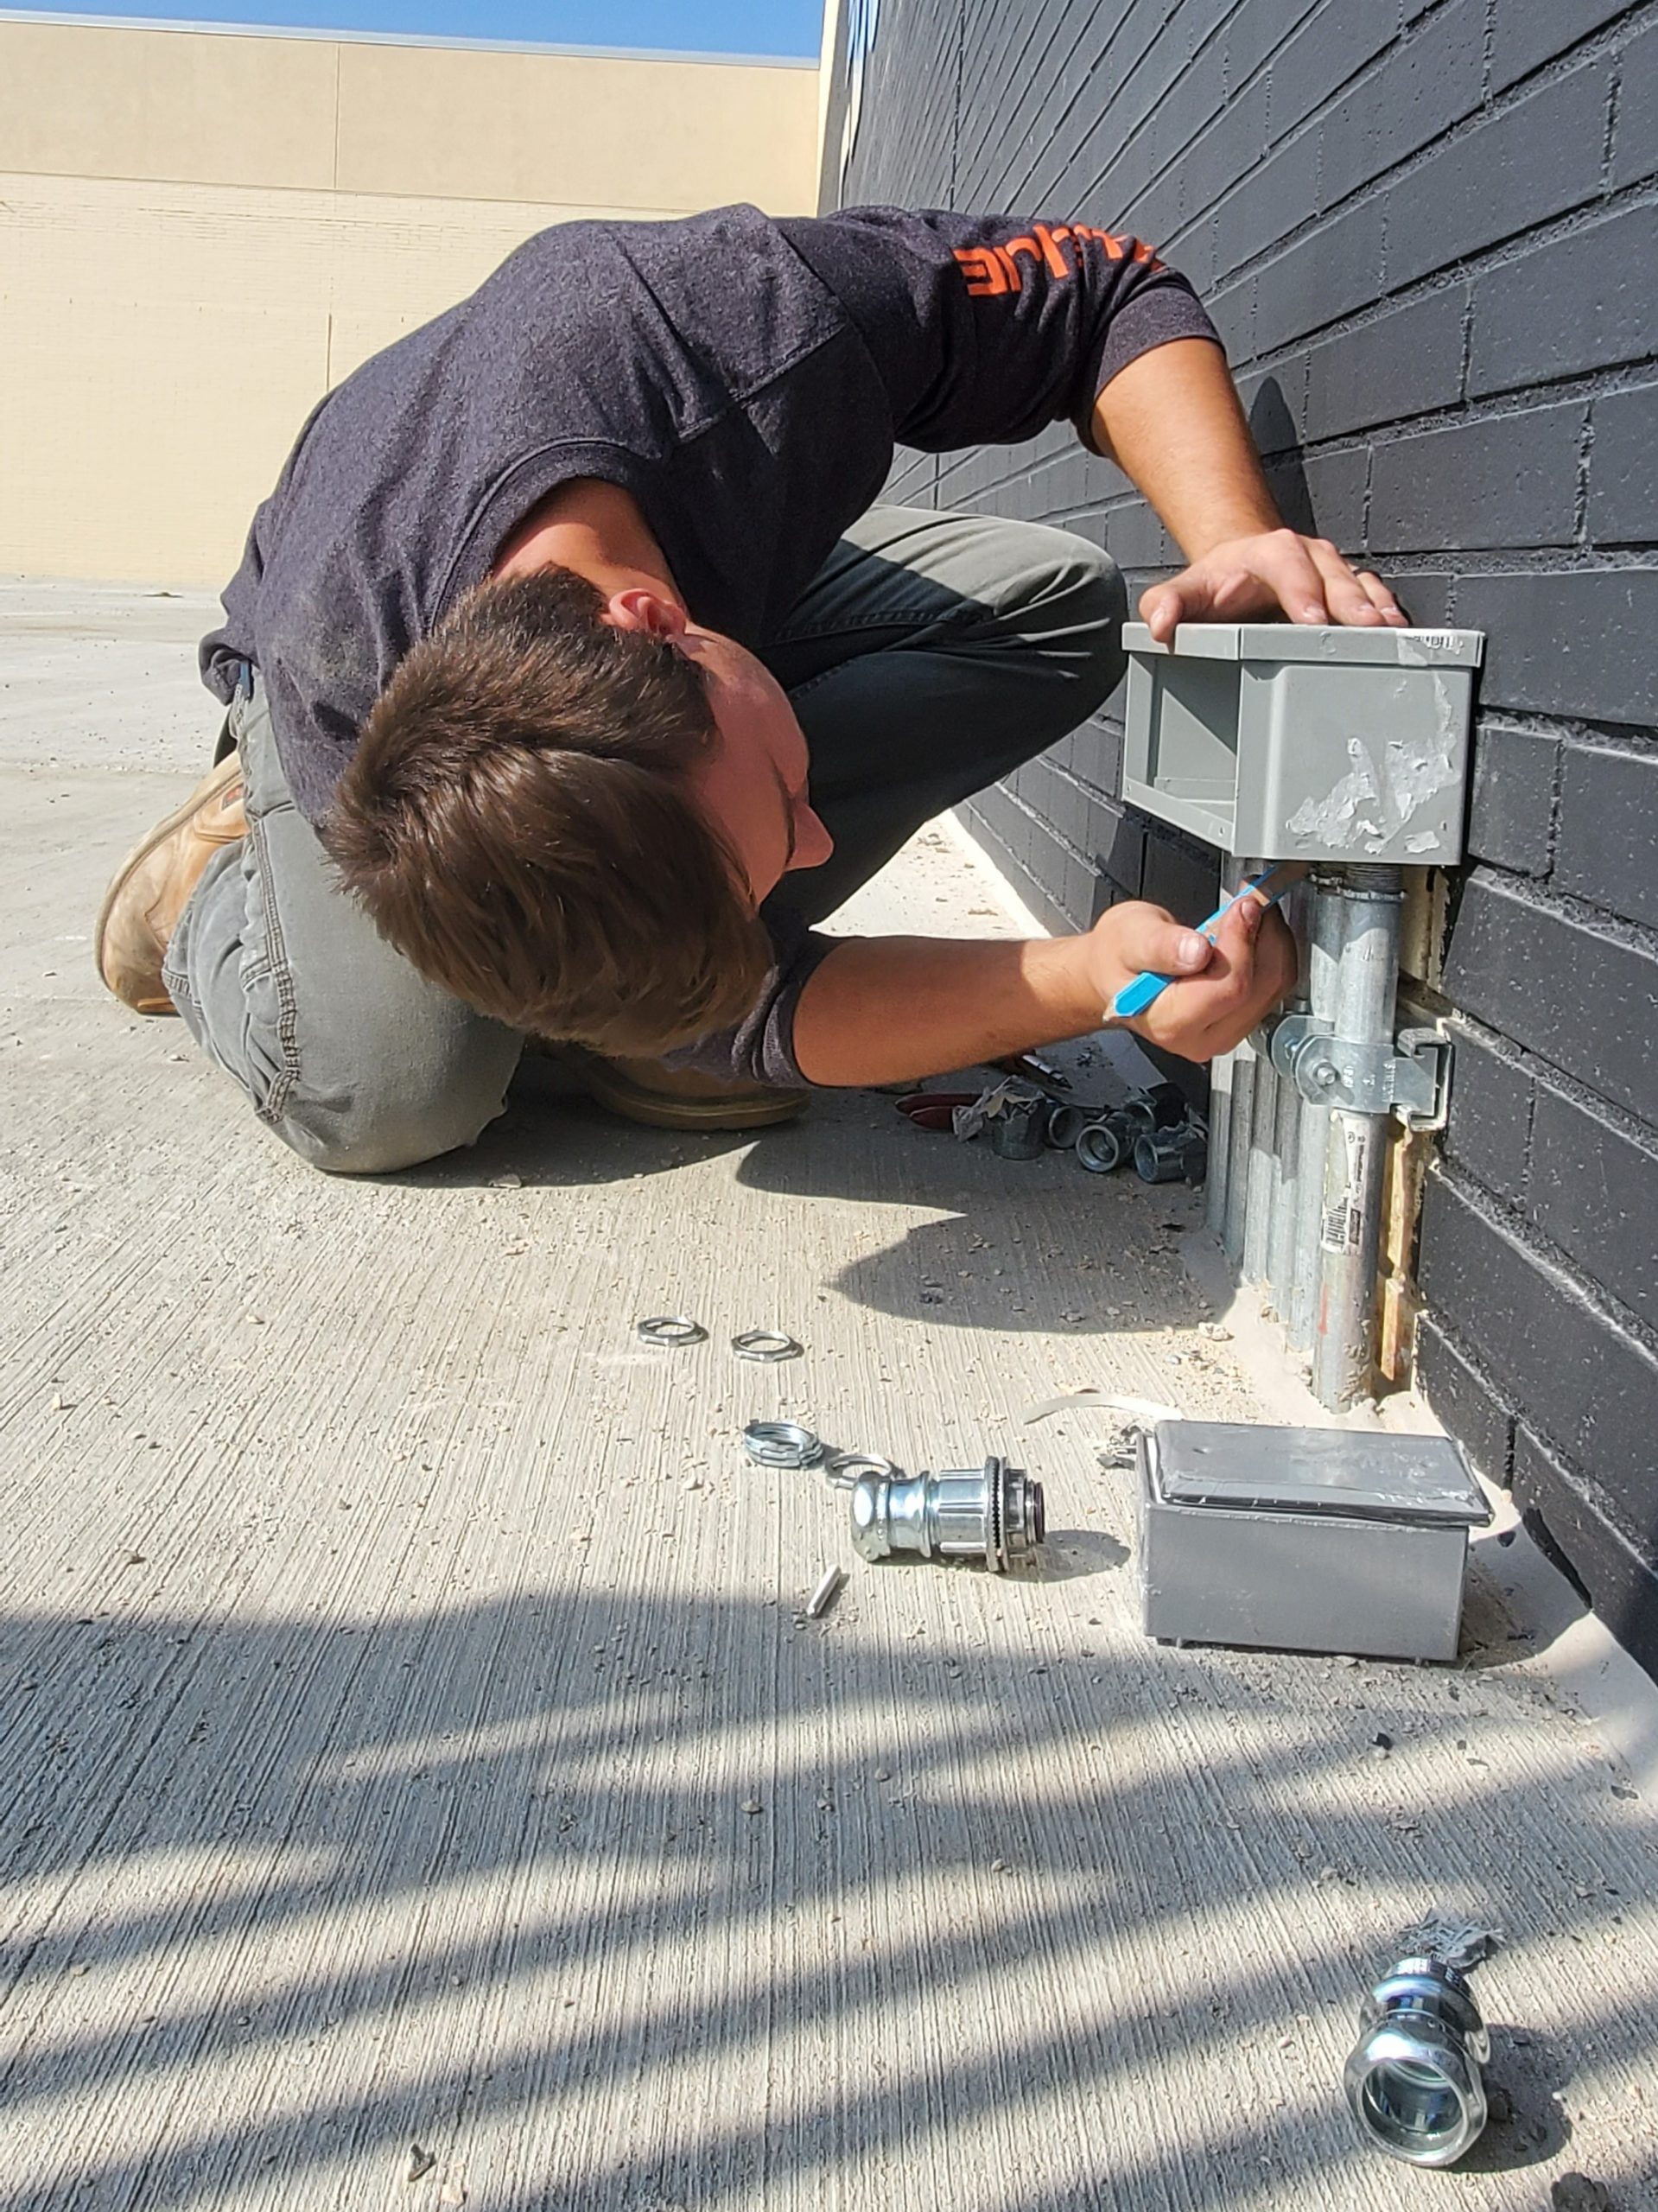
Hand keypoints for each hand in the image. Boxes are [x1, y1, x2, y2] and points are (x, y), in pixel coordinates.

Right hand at [1084, 892, 1297, 1062]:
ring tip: (1246, 913)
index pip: (1229, 987)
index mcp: (1172, 1021)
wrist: (1114, 974)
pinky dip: (1269, 952)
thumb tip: (1195, 950)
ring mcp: (1224, 1032)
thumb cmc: (1118, 959)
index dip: (1242, 941)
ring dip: (1271, 942)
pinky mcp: (1239, 1021)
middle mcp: (1203, 1036)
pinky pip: (1272, 987)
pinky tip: (1248, 933)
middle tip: (1248, 901)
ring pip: (1274, 986)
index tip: (1241, 906)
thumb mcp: (1129, 938)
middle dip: (1263, 936)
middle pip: (1261, 987)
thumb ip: (1161, 945)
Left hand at [1139, 527, 1405, 643]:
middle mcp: (1307, 556)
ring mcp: (1331, 570)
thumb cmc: (1215, 586)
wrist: (1238, 569)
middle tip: (1364, 630)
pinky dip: (1386, 610)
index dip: (1301, 589)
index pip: (1288, 564)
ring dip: (1375, 607)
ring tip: (1390, 632)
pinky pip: (1373, 593)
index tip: (1311, 618)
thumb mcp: (1184, 591)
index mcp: (1268, 552)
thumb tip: (1159, 624)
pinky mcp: (1347, 586)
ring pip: (1359, 582)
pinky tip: (1398, 632)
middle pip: (1333, 574)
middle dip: (1349, 602)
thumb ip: (1167, 604)